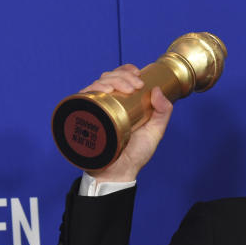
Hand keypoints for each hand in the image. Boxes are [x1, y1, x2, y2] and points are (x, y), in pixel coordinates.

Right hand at [81, 64, 172, 182]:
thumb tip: (158, 90)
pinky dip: (92, 91)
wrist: (119, 173)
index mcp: (121, 103)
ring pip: (96, 85)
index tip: (138, 73)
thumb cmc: (135, 155)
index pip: (119, 78)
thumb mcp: (154, 131)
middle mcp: (106, 104)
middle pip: (108, 78)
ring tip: (122, 87)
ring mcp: (94, 111)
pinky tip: (103, 91)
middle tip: (136, 84)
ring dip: (109, 80)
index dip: (126, 71)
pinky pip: (82, 99)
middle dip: (122, 75)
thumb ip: (163, 112)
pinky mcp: (83, 118)